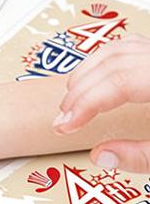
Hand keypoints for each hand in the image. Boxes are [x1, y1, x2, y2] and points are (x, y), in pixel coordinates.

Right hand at [54, 35, 149, 170]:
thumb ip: (140, 157)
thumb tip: (100, 156)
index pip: (118, 81)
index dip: (85, 104)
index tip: (66, 126)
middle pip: (111, 64)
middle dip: (80, 93)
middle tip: (63, 119)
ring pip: (115, 49)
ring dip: (86, 74)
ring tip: (72, 100)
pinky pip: (128, 47)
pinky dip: (104, 62)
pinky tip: (94, 80)